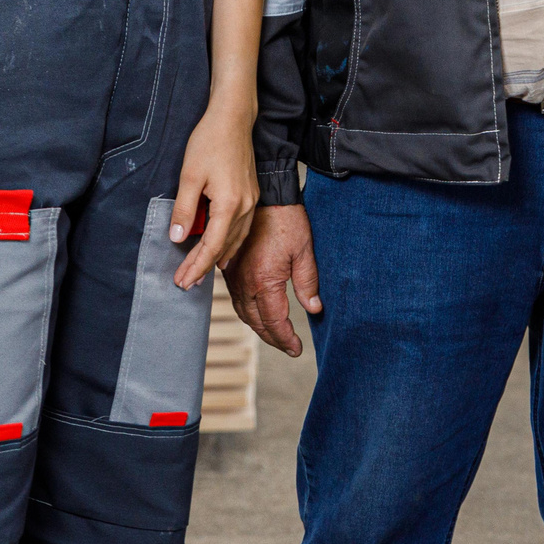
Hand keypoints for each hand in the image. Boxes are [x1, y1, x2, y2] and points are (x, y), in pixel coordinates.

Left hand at [170, 110, 258, 290]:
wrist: (232, 117)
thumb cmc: (210, 141)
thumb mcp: (189, 176)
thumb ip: (184, 209)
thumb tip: (176, 237)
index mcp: (230, 204)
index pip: (212, 246)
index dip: (196, 266)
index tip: (182, 281)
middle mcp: (245, 206)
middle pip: (225, 247)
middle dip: (203, 267)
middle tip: (186, 282)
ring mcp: (251, 201)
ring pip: (235, 240)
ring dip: (217, 257)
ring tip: (199, 271)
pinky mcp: (251, 194)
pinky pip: (241, 228)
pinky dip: (229, 243)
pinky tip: (221, 249)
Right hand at [226, 203, 321, 357]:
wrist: (267, 196)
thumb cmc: (287, 220)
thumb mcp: (305, 251)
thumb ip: (308, 283)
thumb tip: (314, 309)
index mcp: (264, 281)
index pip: (274, 321)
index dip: (286, 339)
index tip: (296, 348)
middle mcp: (245, 282)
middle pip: (256, 323)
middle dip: (273, 339)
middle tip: (288, 347)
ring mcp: (234, 276)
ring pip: (243, 314)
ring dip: (258, 328)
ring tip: (275, 336)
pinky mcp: (229, 269)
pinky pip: (236, 300)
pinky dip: (246, 313)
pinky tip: (257, 315)